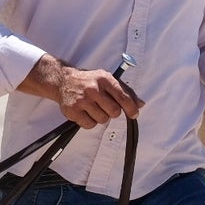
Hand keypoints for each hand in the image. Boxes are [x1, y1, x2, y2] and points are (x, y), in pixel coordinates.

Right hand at [19, 55, 142, 128]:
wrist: (63, 80)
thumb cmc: (89, 81)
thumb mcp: (107, 80)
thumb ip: (126, 92)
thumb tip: (141, 104)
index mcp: (104, 79)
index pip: (123, 97)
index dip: (131, 108)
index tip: (134, 114)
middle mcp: (93, 88)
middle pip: (114, 112)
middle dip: (112, 112)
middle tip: (105, 106)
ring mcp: (82, 100)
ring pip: (102, 120)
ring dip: (100, 116)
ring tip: (93, 107)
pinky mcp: (73, 110)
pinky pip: (90, 125)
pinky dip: (90, 121)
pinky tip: (85, 112)